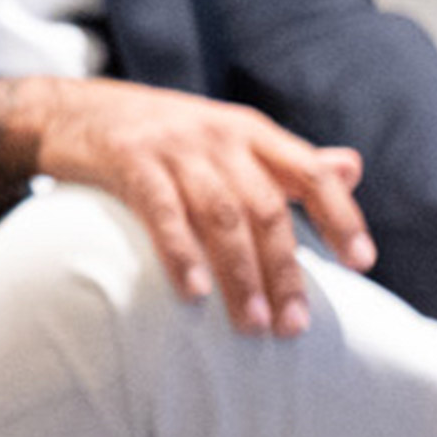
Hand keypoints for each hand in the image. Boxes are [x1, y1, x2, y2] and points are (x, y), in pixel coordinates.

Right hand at [0, 76, 372, 337]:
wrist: (73, 109)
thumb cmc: (163, 135)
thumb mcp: (228, 137)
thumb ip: (287, 160)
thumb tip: (353, 168)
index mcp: (250, 132)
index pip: (310, 173)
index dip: (339, 216)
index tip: (362, 262)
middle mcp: (218, 136)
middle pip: (265, 208)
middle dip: (284, 271)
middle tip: (294, 327)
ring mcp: (173, 147)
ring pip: (221, 216)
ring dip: (241, 275)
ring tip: (254, 325)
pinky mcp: (128, 160)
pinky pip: (162, 212)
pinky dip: (182, 254)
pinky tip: (195, 294)